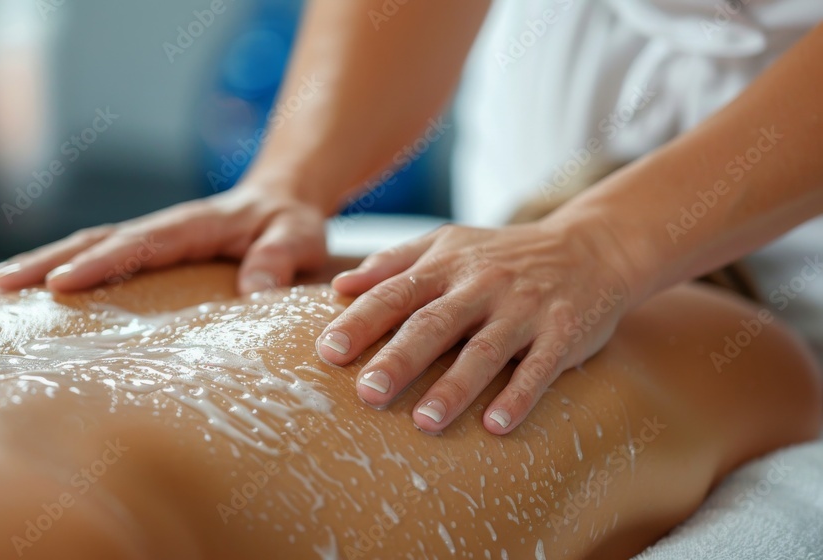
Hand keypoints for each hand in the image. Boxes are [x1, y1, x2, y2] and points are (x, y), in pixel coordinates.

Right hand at [0, 185, 327, 293]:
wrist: (282, 204)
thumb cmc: (290, 225)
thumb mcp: (298, 238)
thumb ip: (280, 258)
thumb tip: (256, 292)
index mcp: (193, 225)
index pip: (140, 243)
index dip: (100, 263)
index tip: (59, 285)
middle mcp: (162, 228)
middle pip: (95, 239)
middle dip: (44, 261)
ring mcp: (150, 240)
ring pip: (88, 246)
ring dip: (41, 264)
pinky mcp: (147, 255)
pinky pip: (100, 260)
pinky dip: (64, 272)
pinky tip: (34, 298)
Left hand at [317, 221, 636, 434]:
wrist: (591, 247)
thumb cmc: (503, 255)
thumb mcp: (448, 243)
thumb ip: (393, 263)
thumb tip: (339, 287)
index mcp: (447, 265)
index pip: (396, 293)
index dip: (361, 321)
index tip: (329, 352)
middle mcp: (482, 285)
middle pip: (434, 324)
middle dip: (399, 359)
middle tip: (367, 393)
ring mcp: (524, 309)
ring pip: (484, 351)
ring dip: (454, 388)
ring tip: (424, 422)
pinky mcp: (563, 332)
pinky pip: (539, 367)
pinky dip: (519, 396)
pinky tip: (496, 426)